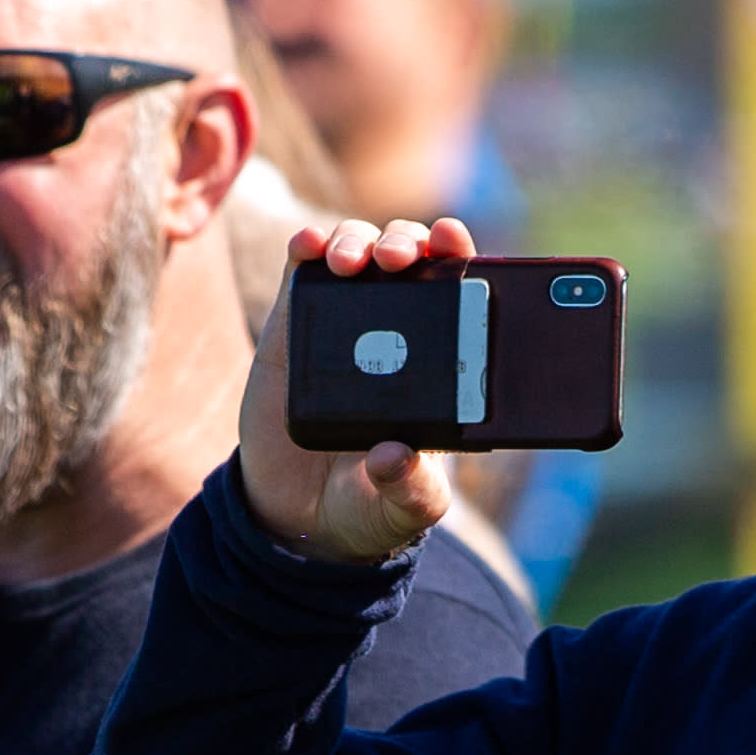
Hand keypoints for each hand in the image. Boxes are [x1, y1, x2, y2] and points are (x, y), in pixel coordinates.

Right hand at [233, 213, 475, 562]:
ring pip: (359, 251)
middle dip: (406, 242)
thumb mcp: (403, 507)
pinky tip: (308, 247)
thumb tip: (394, 455)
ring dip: (357, 240)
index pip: (460, 291)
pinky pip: (304, 269)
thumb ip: (410, 488)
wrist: (299, 515)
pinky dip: (308, 246)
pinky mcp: (295, 324)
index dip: (459, 256)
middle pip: (410, 258)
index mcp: (441, 363)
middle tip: (396, 259)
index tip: (452, 242)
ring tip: (350, 263)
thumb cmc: (368, 504)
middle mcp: (397, 329)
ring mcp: (345, 322)